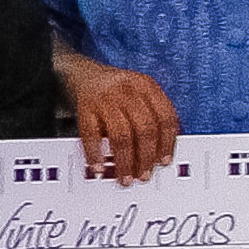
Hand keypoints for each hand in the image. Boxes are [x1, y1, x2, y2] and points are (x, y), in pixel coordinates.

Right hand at [63, 55, 178, 181]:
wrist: (80, 72)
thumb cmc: (114, 89)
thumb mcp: (138, 93)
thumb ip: (151, 115)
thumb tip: (159, 153)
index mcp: (146, 86)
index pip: (166, 117)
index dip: (167, 142)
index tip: (164, 161)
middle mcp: (128, 91)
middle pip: (145, 128)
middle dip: (146, 157)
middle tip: (144, 174)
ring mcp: (105, 98)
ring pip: (121, 135)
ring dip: (125, 161)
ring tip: (125, 176)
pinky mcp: (85, 106)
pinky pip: (91, 134)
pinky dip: (95, 153)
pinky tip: (98, 166)